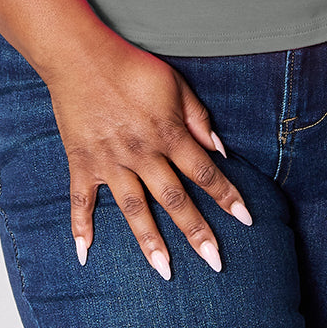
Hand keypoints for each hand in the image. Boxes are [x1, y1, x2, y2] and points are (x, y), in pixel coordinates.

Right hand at [44, 29, 253, 280]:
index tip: (246, 220)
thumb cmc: (132, 67)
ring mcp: (110, 161)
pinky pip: (81, 200)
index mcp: (168, 134)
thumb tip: (220, 150)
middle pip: (174, 198)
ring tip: (165, 271)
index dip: (227, 195)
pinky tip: (84, 254)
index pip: (205, 172)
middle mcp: (142, 153)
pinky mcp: (83, 161)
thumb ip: (198, 117)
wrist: (81, 56)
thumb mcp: (175, 84)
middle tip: (215, 263)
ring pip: (134, 209)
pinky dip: (80, 227)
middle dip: (197, 231)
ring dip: (150, 242)